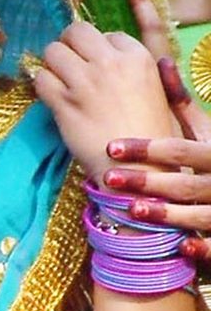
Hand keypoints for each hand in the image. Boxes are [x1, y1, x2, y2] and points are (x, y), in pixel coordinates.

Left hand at [34, 20, 174, 180]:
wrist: (136, 165)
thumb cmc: (149, 131)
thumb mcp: (154, 89)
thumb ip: (132, 67)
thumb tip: (107, 50)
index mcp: (138, 57)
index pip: (108, 34)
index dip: (99, 48)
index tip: (98, 64)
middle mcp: (110, 64)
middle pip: (75, 32)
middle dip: (69, 43)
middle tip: (69, 61)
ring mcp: (84, 82)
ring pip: (52, 51)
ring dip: (52, 63)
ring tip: (60, 80)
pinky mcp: (63, 103)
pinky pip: (40, 79)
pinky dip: (41, 85)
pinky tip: (51, 96)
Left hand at [99, 56, 210, 243]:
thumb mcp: (207, 130)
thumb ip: (182, 104)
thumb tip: (158, 61)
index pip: (182, 149)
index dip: (149, 148)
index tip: (111, 146)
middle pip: (186, 182)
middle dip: (148, 181)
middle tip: (109, 179)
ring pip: (198, 215)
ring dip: (165, 215)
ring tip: (131, 210)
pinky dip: (203, 248)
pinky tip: (183, 249)